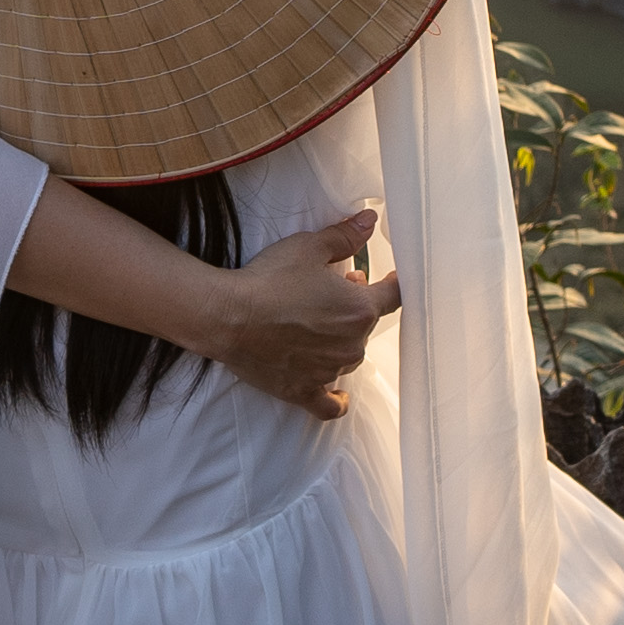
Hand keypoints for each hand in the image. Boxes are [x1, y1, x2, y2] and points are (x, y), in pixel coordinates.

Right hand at [202, 210, 400, 418]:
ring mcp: (330, 372)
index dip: (393, 284)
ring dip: (340, 341)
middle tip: (331, 291)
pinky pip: (330, 404)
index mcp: (360, 310)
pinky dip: (336, 398)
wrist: (230, 317)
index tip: (392, 278)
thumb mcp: (309, 248)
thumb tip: (370, 221)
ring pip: (348, 357)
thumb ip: (345, 237)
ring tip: (316, 323)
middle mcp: (352, 345)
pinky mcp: (304, 390)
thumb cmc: (270, 281)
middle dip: (354, 307)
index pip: (393, 296)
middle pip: (366, 325)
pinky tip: (339, 396)